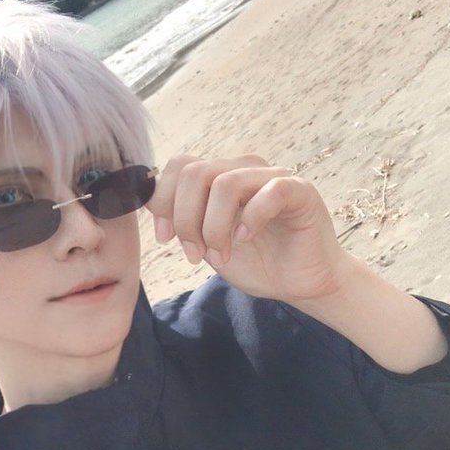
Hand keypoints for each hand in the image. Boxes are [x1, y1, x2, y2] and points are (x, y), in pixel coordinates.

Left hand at [147, 155, 353, 303]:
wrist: (300, 284)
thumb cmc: (257, 262)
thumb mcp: (207, 242)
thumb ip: (183, 221)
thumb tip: (149, 202)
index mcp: (222, 176)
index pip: (181, 165)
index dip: (163, 201)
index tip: (165, 238)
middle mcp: (245, 169)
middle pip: (195, 172)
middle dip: (185, 218)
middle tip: (194, 253)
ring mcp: (273, 176)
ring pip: (225, 183)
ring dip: (213, 226)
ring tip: (220, 255)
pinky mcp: (300, 191)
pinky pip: (268, 192)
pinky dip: (249, 218)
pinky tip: (246, 240)